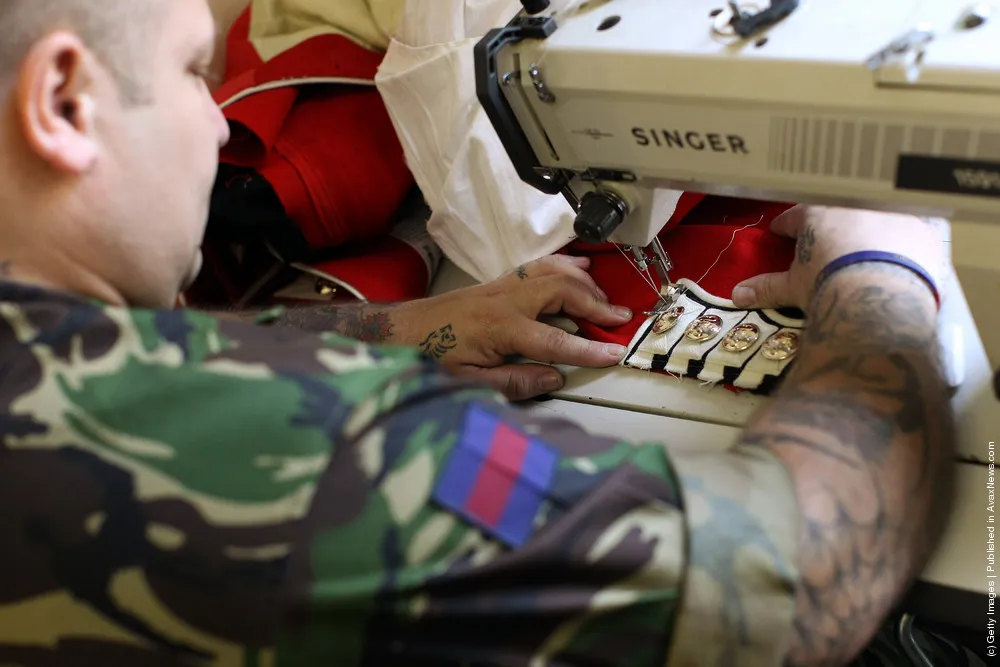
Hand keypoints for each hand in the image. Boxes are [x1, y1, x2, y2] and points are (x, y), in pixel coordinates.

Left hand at [391, 255, 631, 399]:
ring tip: (605, 300)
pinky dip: (562, 265)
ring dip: (583, 285)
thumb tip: (554, 377)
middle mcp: (505, 300)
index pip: (555, 340)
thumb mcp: (469, 383)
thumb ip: (514, 381)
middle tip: (619, 320)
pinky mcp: (497, 281)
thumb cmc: (431, 359)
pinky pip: (537, 265)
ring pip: (552, 273)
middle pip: (562, 293)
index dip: (588, 349)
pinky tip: (580, 269)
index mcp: (500, 328)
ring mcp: (501, 286)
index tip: (614, 354)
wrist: (400, 332)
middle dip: (595, 306)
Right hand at [730, 205, 948, 310]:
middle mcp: (854, 203)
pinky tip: (902, 250)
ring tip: (866, 246)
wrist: (882, 294)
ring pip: (874, 212)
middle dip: (829, 223)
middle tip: (825, 240)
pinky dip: (906, 236)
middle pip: (835, 210)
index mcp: (817, 212)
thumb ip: (767, 287)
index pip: (793, 217)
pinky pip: (914, 225)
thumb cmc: (830, 284)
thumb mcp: (794, 288)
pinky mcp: (924, 226)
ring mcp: (891, 211)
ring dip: (868, 225)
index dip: (785, 228)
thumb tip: (736, 294)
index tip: (780, 233)